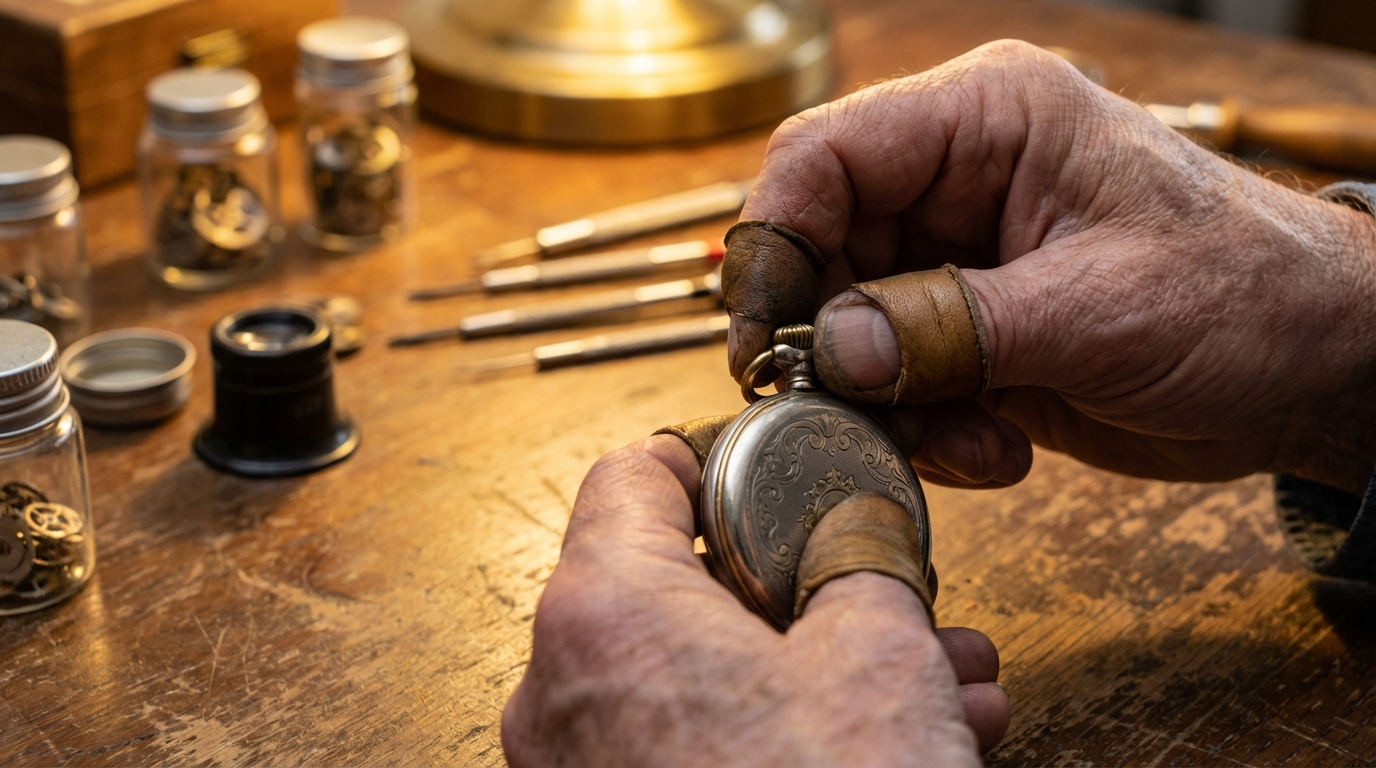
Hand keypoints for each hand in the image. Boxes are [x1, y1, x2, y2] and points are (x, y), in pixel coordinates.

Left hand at [502, 435, 1009, 765]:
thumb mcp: (877, 654)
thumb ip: (857, 556)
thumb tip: (856, 529)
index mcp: (601, 610)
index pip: (631, 476)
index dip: (710, 457)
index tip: (763, 466)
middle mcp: (560, 691)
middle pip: (677, 582)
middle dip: (800, 584)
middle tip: (876, 587)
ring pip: (702, 675)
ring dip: (814, 663)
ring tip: (930, 674)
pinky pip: (693, 747)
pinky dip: (779, 731)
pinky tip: (890, 738)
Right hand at [726, 40, 1375, 494]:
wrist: (1315, 369)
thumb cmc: (1245, 299)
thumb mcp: (1098, 310)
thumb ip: (952, 328)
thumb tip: (828, 352)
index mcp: (988, 120)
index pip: (825, 156)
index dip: (776, 244)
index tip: (764, 342)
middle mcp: (957, 178)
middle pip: (822, 250)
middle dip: (834, 347)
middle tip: (861, 416)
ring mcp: (956, 256)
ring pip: (847, 328)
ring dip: (889, 405)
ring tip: (969, 441)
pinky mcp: (966, 327)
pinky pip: (894, 379)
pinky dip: (926, 429)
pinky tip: (998, 447)